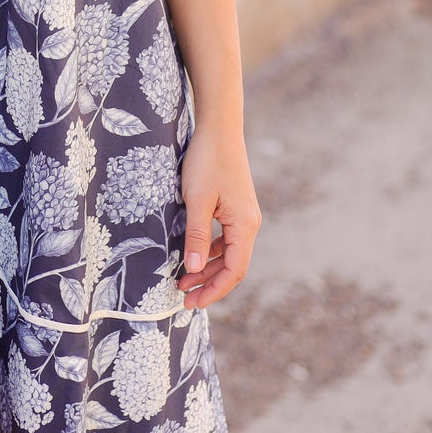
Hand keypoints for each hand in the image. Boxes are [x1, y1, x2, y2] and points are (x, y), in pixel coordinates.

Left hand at [175, 122, 261, 309]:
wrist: (218, 128)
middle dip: (208, 284)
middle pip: (232, 265)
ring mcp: (243, 216)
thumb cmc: (206, 161)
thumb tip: (192, 269)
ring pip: (228, 253)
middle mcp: (249, 224)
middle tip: (183, 298)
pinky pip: (224, 239)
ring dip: (206, 269)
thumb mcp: (196, 200)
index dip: (214, 290)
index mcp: (245, 225)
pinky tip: (190, 255)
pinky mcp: (234, 208)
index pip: (234, 270)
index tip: (192, 303)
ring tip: (182, 280)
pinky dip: (208, 251)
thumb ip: (196, 235)